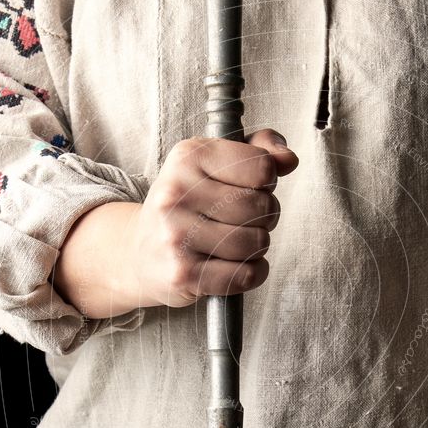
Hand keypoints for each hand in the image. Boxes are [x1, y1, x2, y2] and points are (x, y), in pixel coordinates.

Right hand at [124, 129, 297, 308]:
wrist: (138, 253)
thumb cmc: (187, 205)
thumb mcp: (212, 165)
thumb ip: (257, 151)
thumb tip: (288, 159)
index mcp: (187, 157)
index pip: (261, 166)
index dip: (267, 180)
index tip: (251, 186)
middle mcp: (177, 194)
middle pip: (262, 207)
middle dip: (264, 216)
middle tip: (243, 219)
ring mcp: (178, 236)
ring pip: (257, 243)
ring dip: (257, 247)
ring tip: (236, 241)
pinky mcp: (183, 274)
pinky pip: (246, 275)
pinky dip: (252, 273)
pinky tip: (235, 265)